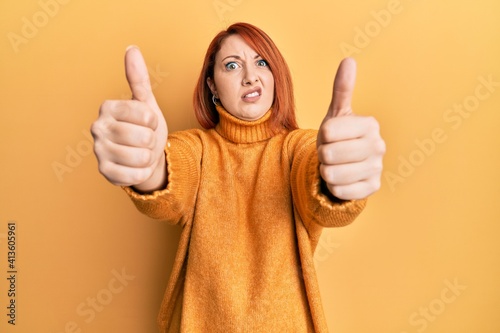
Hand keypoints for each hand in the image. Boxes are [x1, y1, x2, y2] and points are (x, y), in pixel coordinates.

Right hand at [91, 46, 167, 191]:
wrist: (145, 156)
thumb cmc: (145, 128)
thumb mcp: (146, 103)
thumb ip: (138, 79)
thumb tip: (131, 49)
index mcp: (108, 107)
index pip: (145, 116)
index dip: (154, 122)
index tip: (148, 123)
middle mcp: (98, 127)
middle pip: (143, 138)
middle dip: (151, 141)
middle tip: (144, 140)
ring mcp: (99, 151)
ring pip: (140, 157)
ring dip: (148, 157)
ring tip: (141, 152)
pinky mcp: (104, 172)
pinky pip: (135, 175)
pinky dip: (143, 172)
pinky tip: (136, 166)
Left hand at [317, 58, 385, 199]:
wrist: (345, 165)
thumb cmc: (339, 136)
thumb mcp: (336, 113)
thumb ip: (342, 89)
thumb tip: (349, 60)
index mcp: (370, 124)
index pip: (328, 132)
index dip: (322, 136)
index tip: (330, 136)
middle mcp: (379, 146)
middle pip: (328, 154)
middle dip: (323, 154)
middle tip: (331, 152)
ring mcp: (377, 168)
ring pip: (332, 174)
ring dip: (326, 171)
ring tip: (336, 165)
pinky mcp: (372, 188)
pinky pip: (340, 190)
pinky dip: (333, 187)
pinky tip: (342, 179)